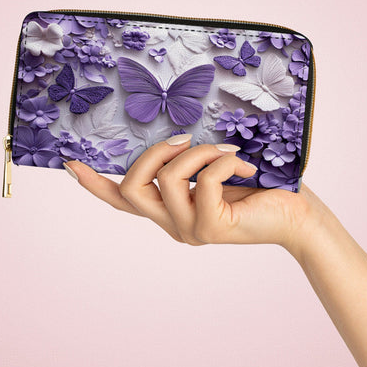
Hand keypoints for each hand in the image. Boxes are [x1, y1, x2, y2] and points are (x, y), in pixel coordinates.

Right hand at [63, 133, 315, 248]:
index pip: (120, 199)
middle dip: (153, 153)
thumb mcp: (211, 169)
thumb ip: (187, 162)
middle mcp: (172, 224)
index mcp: (168, 209)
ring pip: (167, 180)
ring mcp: (189, 230)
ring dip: (197, 153)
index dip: (93, 183)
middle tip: (183, 138)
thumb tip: (170, 136)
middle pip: (131, 188)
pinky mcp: (211, 228)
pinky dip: (222, 162)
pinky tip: (246, 166)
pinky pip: (202, 182)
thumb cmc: (256, 187)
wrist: (296, 214)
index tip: (70, 163)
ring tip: (228, 152)